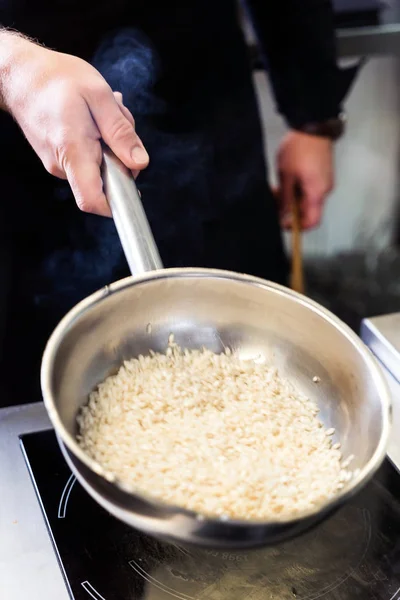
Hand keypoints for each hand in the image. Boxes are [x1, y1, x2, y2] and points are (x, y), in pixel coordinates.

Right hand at [2, 36, 148, 215]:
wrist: (22, 74)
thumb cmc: (57, 79)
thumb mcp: (99, 96)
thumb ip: (120, 132)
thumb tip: (139, 164)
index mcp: (73, 152)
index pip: (92, 201)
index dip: (117, 204)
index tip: (133, 188)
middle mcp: (62, 165)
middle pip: (106, 182)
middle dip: (122, 156)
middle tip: (117, 120)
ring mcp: (59, 165)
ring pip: (100, 168)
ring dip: (111, 144)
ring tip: (101, 114)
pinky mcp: (59, 159)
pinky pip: (89, 160)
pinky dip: (99, 141)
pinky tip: (92, 118)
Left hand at [275, 131, 333, 229]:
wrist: (312, 125)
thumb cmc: (299, 149)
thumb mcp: (286, 176)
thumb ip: (285, 199)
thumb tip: (284, 217)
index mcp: (317, 193)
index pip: (312, 222)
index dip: (297, 226)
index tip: (283, 222)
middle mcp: (324, 190)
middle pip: (307, 211)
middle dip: (289, 209)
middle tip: (275, 198)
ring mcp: (324, 181)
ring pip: (306, 199)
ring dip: (291, 197)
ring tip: (277, 186)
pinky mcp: (321, 173)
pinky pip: (309, 188)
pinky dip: (296, 188)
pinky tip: (286, 179)